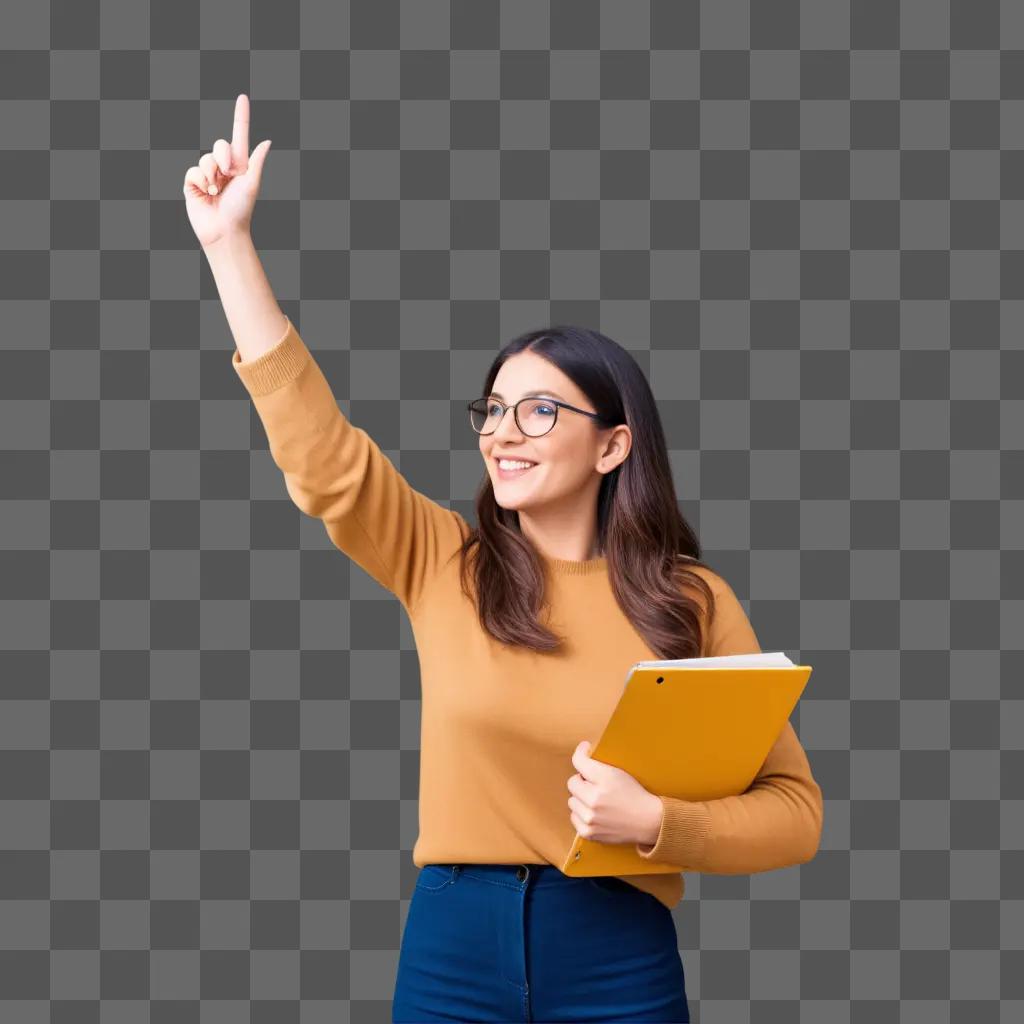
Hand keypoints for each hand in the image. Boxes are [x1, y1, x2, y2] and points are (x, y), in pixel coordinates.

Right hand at [182, 93, 272, 249]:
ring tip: (216, 191)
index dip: (241, 116)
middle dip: (222, 156)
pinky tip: (206, 193)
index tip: (243, 96)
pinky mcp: (193, 184)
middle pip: (219, 145)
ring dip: (212, 174)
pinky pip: (193, 170)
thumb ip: (256, 161)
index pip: (239, 136)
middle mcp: (223, 168)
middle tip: (228, 173)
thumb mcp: (251, 184)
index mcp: (240, 166)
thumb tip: (267, 141)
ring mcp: (208, 175)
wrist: (224, 231)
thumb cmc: (241, 210)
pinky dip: (200, 180)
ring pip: (205, 158)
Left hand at [567, 741, 663, 846]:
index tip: (585, 750)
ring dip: (581, 799)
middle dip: (582, 781)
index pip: (578, 761)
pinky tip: (595, 813)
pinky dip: (581, 814)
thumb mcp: (618, 772)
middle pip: (572, 782)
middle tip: (594, 784)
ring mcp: (590, 817)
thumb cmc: (634, 794)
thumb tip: (581, 754)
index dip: (581, 753)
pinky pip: (574, 817)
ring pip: (572, 801)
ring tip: (596, 800)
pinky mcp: (589, 832)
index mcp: (604, 779)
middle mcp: (594, 799)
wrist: (648, 821)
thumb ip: (597, 764)